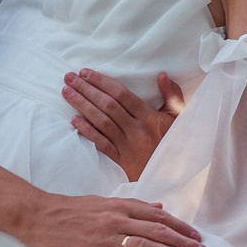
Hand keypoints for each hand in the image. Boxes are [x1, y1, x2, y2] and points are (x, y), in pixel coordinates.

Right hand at [12, 192, 204, 246]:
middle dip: (183, 242)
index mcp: (118, 207)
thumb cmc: (69, 211)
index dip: (181, 227)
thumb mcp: (102, 202)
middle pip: (157, 231)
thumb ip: (132, 206)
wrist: (36, 215)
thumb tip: (160, 208)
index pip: (158, 217)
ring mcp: (102, 238)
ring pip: (144, 245)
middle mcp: (115, 220)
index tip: (198, 236)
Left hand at [63, 68, 185, 181]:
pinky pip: (101, 143)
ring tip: (67, 92)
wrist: (174, 174)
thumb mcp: (180, 117)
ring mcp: (127, 146)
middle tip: (69, 77)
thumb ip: (172, 95)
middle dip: (86, 89)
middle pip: (107, 106)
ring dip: (82, 105)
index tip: (85, 72)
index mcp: (150, 117)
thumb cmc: (177, 142)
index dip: (102, 82)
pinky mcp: (121, 160)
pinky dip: (86, 131)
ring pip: (101, 122)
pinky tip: (74, 120)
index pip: (121, 94)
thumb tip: (161, 75)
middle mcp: (137, 130)